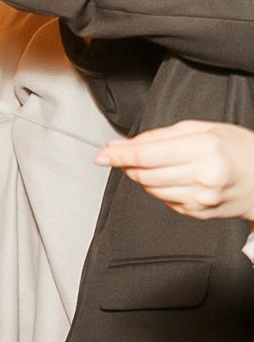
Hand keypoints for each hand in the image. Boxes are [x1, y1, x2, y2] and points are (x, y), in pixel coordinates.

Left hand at [97, 120, 253, 220]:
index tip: (102, 155)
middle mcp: (203, 176)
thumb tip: (121, 144)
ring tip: (157, 164)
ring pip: (150, 189)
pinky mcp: (198, 213)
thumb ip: (159, 136)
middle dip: (128, 164)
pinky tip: (176, 178)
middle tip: (124, 155)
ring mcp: (201, 198)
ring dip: (142, 176)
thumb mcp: (203, 129)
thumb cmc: (238, 149)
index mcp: (205, 149)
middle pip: (144, 174)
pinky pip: (163, 200)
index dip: (119, 155)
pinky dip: (159, 188)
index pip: (147, 154)